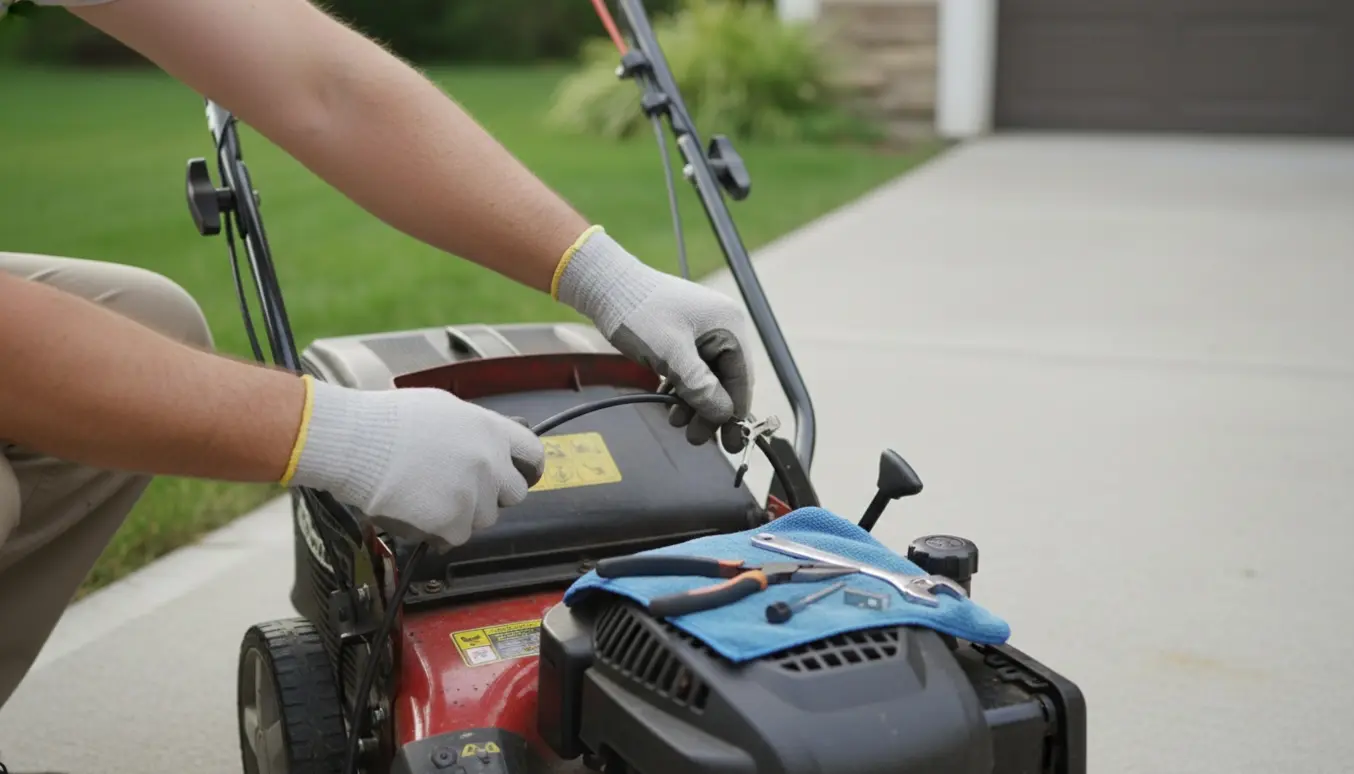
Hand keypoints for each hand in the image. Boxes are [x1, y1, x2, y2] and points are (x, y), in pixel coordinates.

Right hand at [283, 376, 545, 551]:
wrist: (358, 443)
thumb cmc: (391, 420)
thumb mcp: (445, 408)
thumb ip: (475, 430)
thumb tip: (485, 445)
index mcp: (492, 430)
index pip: (533, 454)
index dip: (527, 468)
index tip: (521, 476)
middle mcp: (491, 464)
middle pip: (514, 494)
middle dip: (493, 495)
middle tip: (465, 492)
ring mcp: (474, 495)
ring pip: (485, 518)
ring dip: (465, 514)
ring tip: (431, 499)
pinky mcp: (452, 523)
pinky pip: (457, 536)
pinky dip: (441, 531)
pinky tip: (419, 514)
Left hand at [554, 227, 753, 452]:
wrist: (606, 286)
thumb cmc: (640, 314)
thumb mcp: (671, 355)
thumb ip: (700, 387)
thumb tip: (724, 415)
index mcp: (729, 326)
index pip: (741, 378)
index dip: (735, 411)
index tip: (731, 441)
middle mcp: (721, 328)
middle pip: (725, 381)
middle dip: (710, 410)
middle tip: (696, 439)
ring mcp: (702, 332)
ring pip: (706, 378)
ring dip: (693, 403)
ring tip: (677, 423)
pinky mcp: (683, 336)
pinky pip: (690, 369)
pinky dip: (682, 389)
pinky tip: (669, 405)